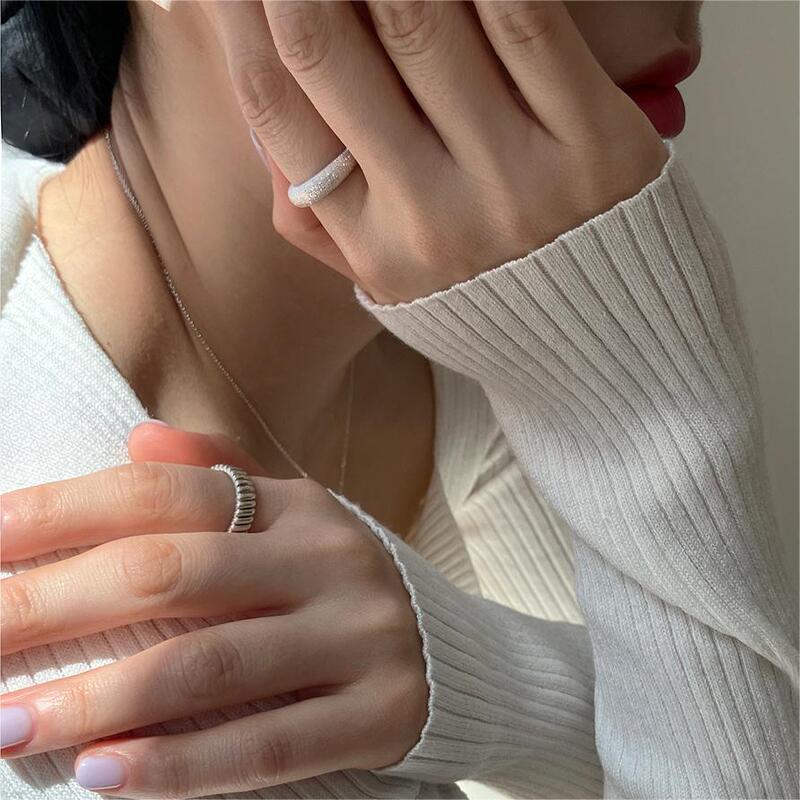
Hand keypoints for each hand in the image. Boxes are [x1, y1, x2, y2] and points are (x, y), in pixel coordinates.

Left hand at [0, 424, 427, 797]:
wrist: (462, 653)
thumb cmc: (344, 583)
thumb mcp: (296, 517)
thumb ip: (223, 476)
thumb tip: (137, 438)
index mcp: (300, 505)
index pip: (170, 492)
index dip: (67, 511)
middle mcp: (329, 559)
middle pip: (175, 572)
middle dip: (54, 606)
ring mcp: (359, 636)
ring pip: (211, 665)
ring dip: (102, 698)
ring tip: (11, 725)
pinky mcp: (378, 714)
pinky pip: (268, 743)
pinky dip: (180, 764)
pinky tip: (104, 775)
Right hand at [214, 0, 667, 303]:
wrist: (605, 350)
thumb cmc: (492, 305)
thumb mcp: (390, 286)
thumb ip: (319, 218)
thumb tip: (263, 121)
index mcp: (371, 246)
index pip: (275, 109)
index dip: (240, 16)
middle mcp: (430, 217)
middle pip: (332, 52)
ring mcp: (512, 180)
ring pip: (423, 20)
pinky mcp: (594, 145)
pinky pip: (527, 24)